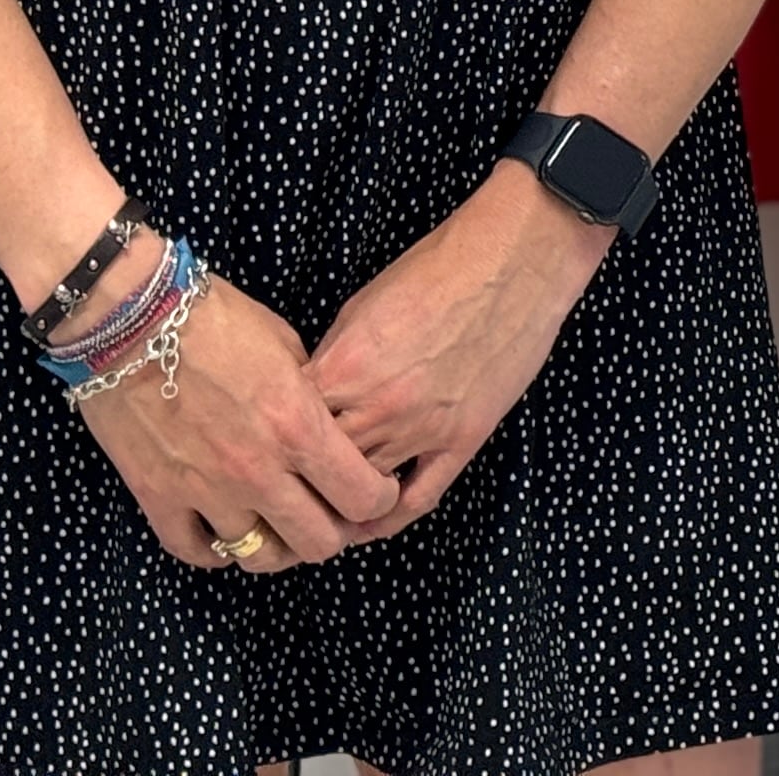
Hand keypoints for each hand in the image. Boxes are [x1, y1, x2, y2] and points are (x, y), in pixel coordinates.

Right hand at [75, 252, 401, 572]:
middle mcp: (259, 470)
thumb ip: (310, 397)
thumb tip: (322, 425)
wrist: (133, 320)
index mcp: (299, 427)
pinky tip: (222, 531)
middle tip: (326, 513)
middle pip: (317, 543)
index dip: (376, 499)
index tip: (371, 489)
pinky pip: (195, 552)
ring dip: (274, 545)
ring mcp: (207, 491)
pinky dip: (214, 549)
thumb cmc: (215, 320)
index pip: (363, 497)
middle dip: (332, 532)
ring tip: (275, 524)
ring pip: (258, 557)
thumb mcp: (286, 346)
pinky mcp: (159, 499)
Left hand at [308, 163, 612, 542]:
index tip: (265, 448)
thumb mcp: (361, 307)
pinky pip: (418, 498)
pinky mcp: (463, 439)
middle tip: (284, 490)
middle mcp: (377, 407)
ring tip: (319, 508)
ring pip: (362, 491)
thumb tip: (314, 396)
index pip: (286, 429)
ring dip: (338, 501)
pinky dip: (389, 518)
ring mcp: (422, 429)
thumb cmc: (438, 269)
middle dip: (298, 481)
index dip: (271, 441)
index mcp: (343, 369)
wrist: (512, 259)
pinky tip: (372, 520)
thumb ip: (333, 360)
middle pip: (318, 470)